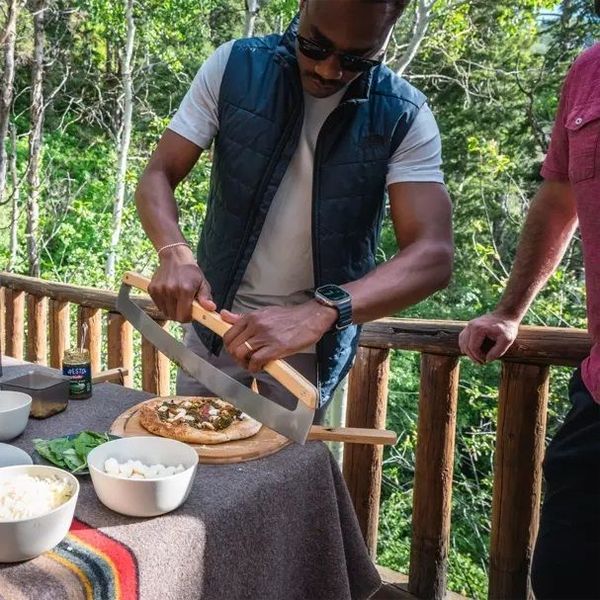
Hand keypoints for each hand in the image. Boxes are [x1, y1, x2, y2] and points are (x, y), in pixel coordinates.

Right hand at [148, 245, 215, 321]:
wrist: (175, 257)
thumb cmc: (190, 271)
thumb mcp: (202, 283)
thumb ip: (205, 297)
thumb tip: (211, 308)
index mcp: (185, 290)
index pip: (183, 316)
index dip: (187, 318)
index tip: (190, 314)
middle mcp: (170, 290)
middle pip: (174, 316)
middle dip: (180, 314)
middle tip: (185, 306)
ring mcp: (159, 290)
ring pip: (165, 312)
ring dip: (172, 310)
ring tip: (177, 300)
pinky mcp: (152, 289)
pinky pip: (158, 305)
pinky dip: (164, 304)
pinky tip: (170, 296)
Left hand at [220, 301, 337, 371]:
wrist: (310, 318)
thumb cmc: (289, 317)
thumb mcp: (264, 313)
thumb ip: (243, 317)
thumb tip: (223, 315)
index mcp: (252, 316)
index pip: (229, 334)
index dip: (229, 346)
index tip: (236, 351)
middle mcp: (256, 325)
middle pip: (233, 346)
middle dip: (235, 357)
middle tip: (244, 360)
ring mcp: (265, 336)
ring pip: (241, 353)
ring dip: (244, 363)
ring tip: (252, 365)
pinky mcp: (276, 347)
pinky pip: (256, 361)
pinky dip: (254, 367)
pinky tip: (260, 367)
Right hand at [458, 312, 519, 363]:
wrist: (505, 315)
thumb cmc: (507, 328)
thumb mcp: (507, 340)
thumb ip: (497, 351)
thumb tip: (487, 359)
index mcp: (478, 329)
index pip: (472, 348)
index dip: (478, 357)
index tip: (486, 361)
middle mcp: (471, 326)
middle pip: (466, 346)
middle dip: (473, 357)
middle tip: (482, 362)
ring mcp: (469, 325)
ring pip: (462, 342)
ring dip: (468, 352)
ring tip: (477, 358)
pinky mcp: (469, 326)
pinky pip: (462, 338)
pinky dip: (465, 346)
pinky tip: (471, 351)